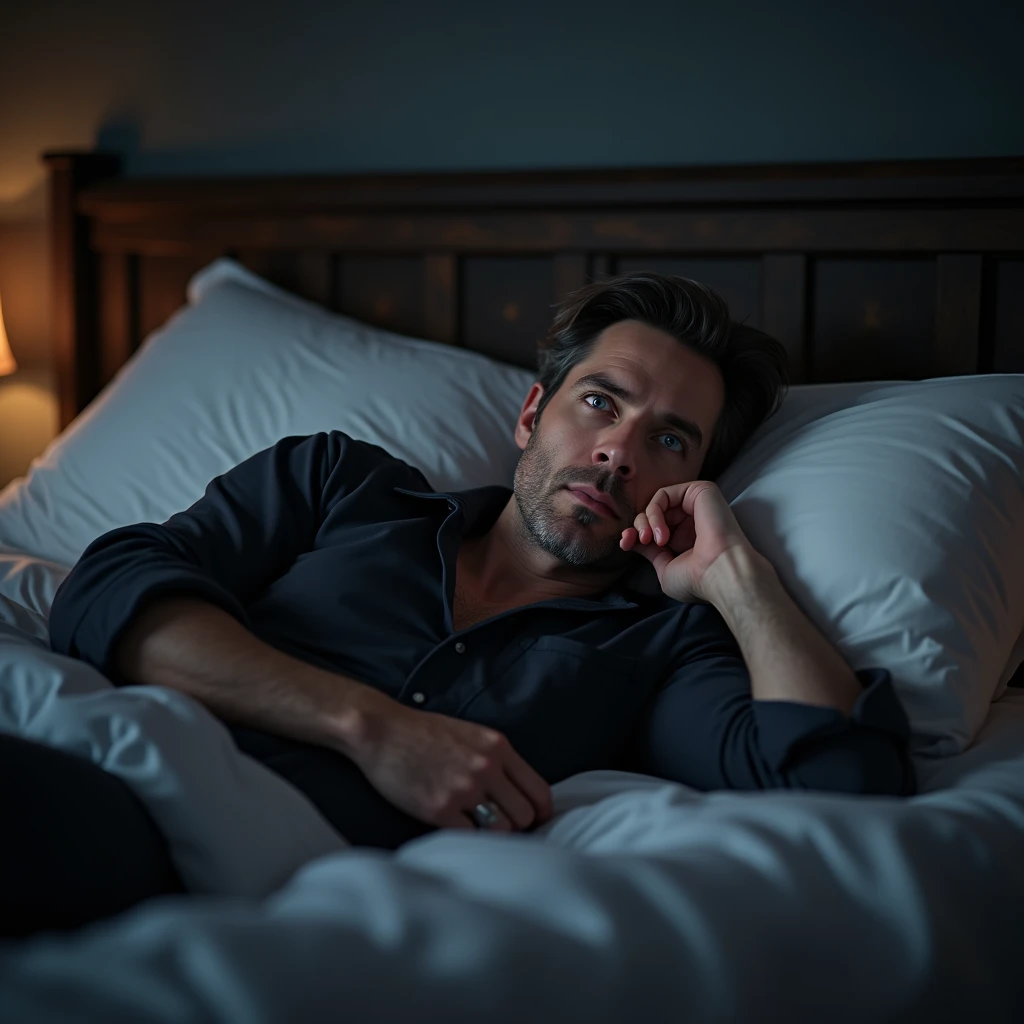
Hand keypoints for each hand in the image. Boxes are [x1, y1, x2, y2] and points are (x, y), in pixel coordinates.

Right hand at [351, 693, 553, 832]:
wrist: (381, 731)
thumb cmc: (423, 733)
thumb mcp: (471, 734)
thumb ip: (497, 759)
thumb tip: (517, 793)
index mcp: (498, 747)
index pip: (539, 791)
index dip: (540, 813)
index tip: (534, 822)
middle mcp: (486, 768)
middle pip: (524, 815)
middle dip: (516, 825)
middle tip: (499, 826)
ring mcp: (463, 789)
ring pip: (501, 830)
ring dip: (492, 834)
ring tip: (477, 827)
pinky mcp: (439, 808)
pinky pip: (470, 837)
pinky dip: (467, 838)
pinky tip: (456, 827)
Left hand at [619, 480, 763, 603]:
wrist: (721, 574)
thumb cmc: (697, 579)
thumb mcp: (665, 568)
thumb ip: (649, 551)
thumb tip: (631, 538)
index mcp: (685, 538)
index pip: (653, 528)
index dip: (634, 534)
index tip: (625, 544)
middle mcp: (691, 520)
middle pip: (652, 513)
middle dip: (639, 526)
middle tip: (644, 542)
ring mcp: (696, 505)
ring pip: (657, 502)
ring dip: (646, 520)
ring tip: (653, 540)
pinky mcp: (700, 491)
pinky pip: (665, 494)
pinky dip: (654, 511)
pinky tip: (662, 532)